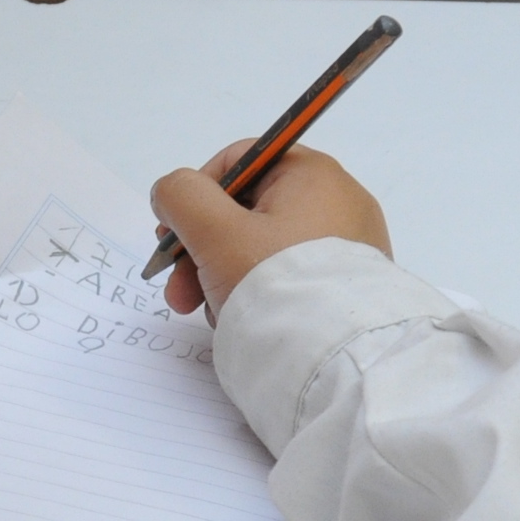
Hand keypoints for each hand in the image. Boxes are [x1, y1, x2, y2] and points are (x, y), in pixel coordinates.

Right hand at [150, 140, 389, 318]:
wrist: (332, 358)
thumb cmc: (272, 282)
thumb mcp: (214, 231)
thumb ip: (181, 197)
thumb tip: (171, 191)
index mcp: (312, 173)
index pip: (238, 162)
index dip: (196, 195)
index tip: (171, 235)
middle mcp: (338, 201)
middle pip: (247, 210)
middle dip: (202, 249)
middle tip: (178, 291)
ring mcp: (348, 245)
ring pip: (262, 246)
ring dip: (222, 274)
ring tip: (211, 313)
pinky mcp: (346, 283)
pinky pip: (289, 274)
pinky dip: (258, 290)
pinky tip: (241, 319)